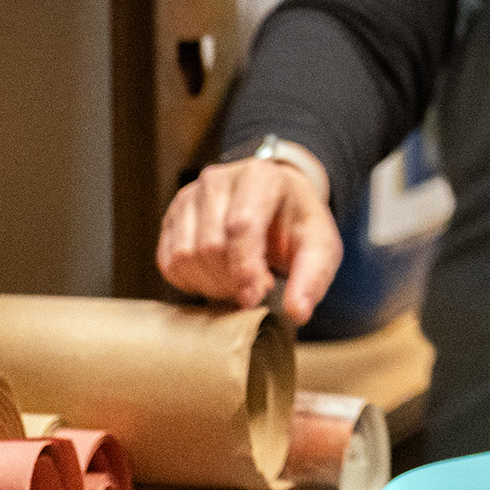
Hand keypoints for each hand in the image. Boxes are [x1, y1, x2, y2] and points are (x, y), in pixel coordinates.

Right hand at [156, 151, 341, 325]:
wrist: (277, 205)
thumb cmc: (297, 224)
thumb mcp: (320, 246)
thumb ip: (312, 277)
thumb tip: (298, 312)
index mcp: (259, 176)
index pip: (241, 225)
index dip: (245, 269)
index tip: (254, 298)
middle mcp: (218, 180)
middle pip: (210, 245)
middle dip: (231, 281)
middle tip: (254, 289)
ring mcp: (190, 196)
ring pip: (185, 255)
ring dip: (210, 284)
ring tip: (238, 284)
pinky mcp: (173, 217)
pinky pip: (169, 261)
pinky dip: (191, 282)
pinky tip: (217, 280)